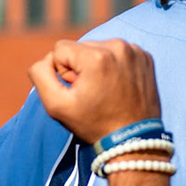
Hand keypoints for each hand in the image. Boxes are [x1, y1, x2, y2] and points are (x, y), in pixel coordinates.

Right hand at [27, 39, 161, 144]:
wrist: (133, 139)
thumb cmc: (94, 124)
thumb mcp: (56, 105)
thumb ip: (40, 74)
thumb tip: (47, 59)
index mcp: (97, 56)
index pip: (60, 49)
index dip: (63, 72)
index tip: (79, 90)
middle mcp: (118, 47)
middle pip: (80, 47)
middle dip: (80, 67)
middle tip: (94, 93)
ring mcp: (135, 51)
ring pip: (98, 48)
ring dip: (96, 65)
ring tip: (106, 90)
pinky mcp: (145, 57)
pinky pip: (117, 52)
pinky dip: (114, 66)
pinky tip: (119, 86)